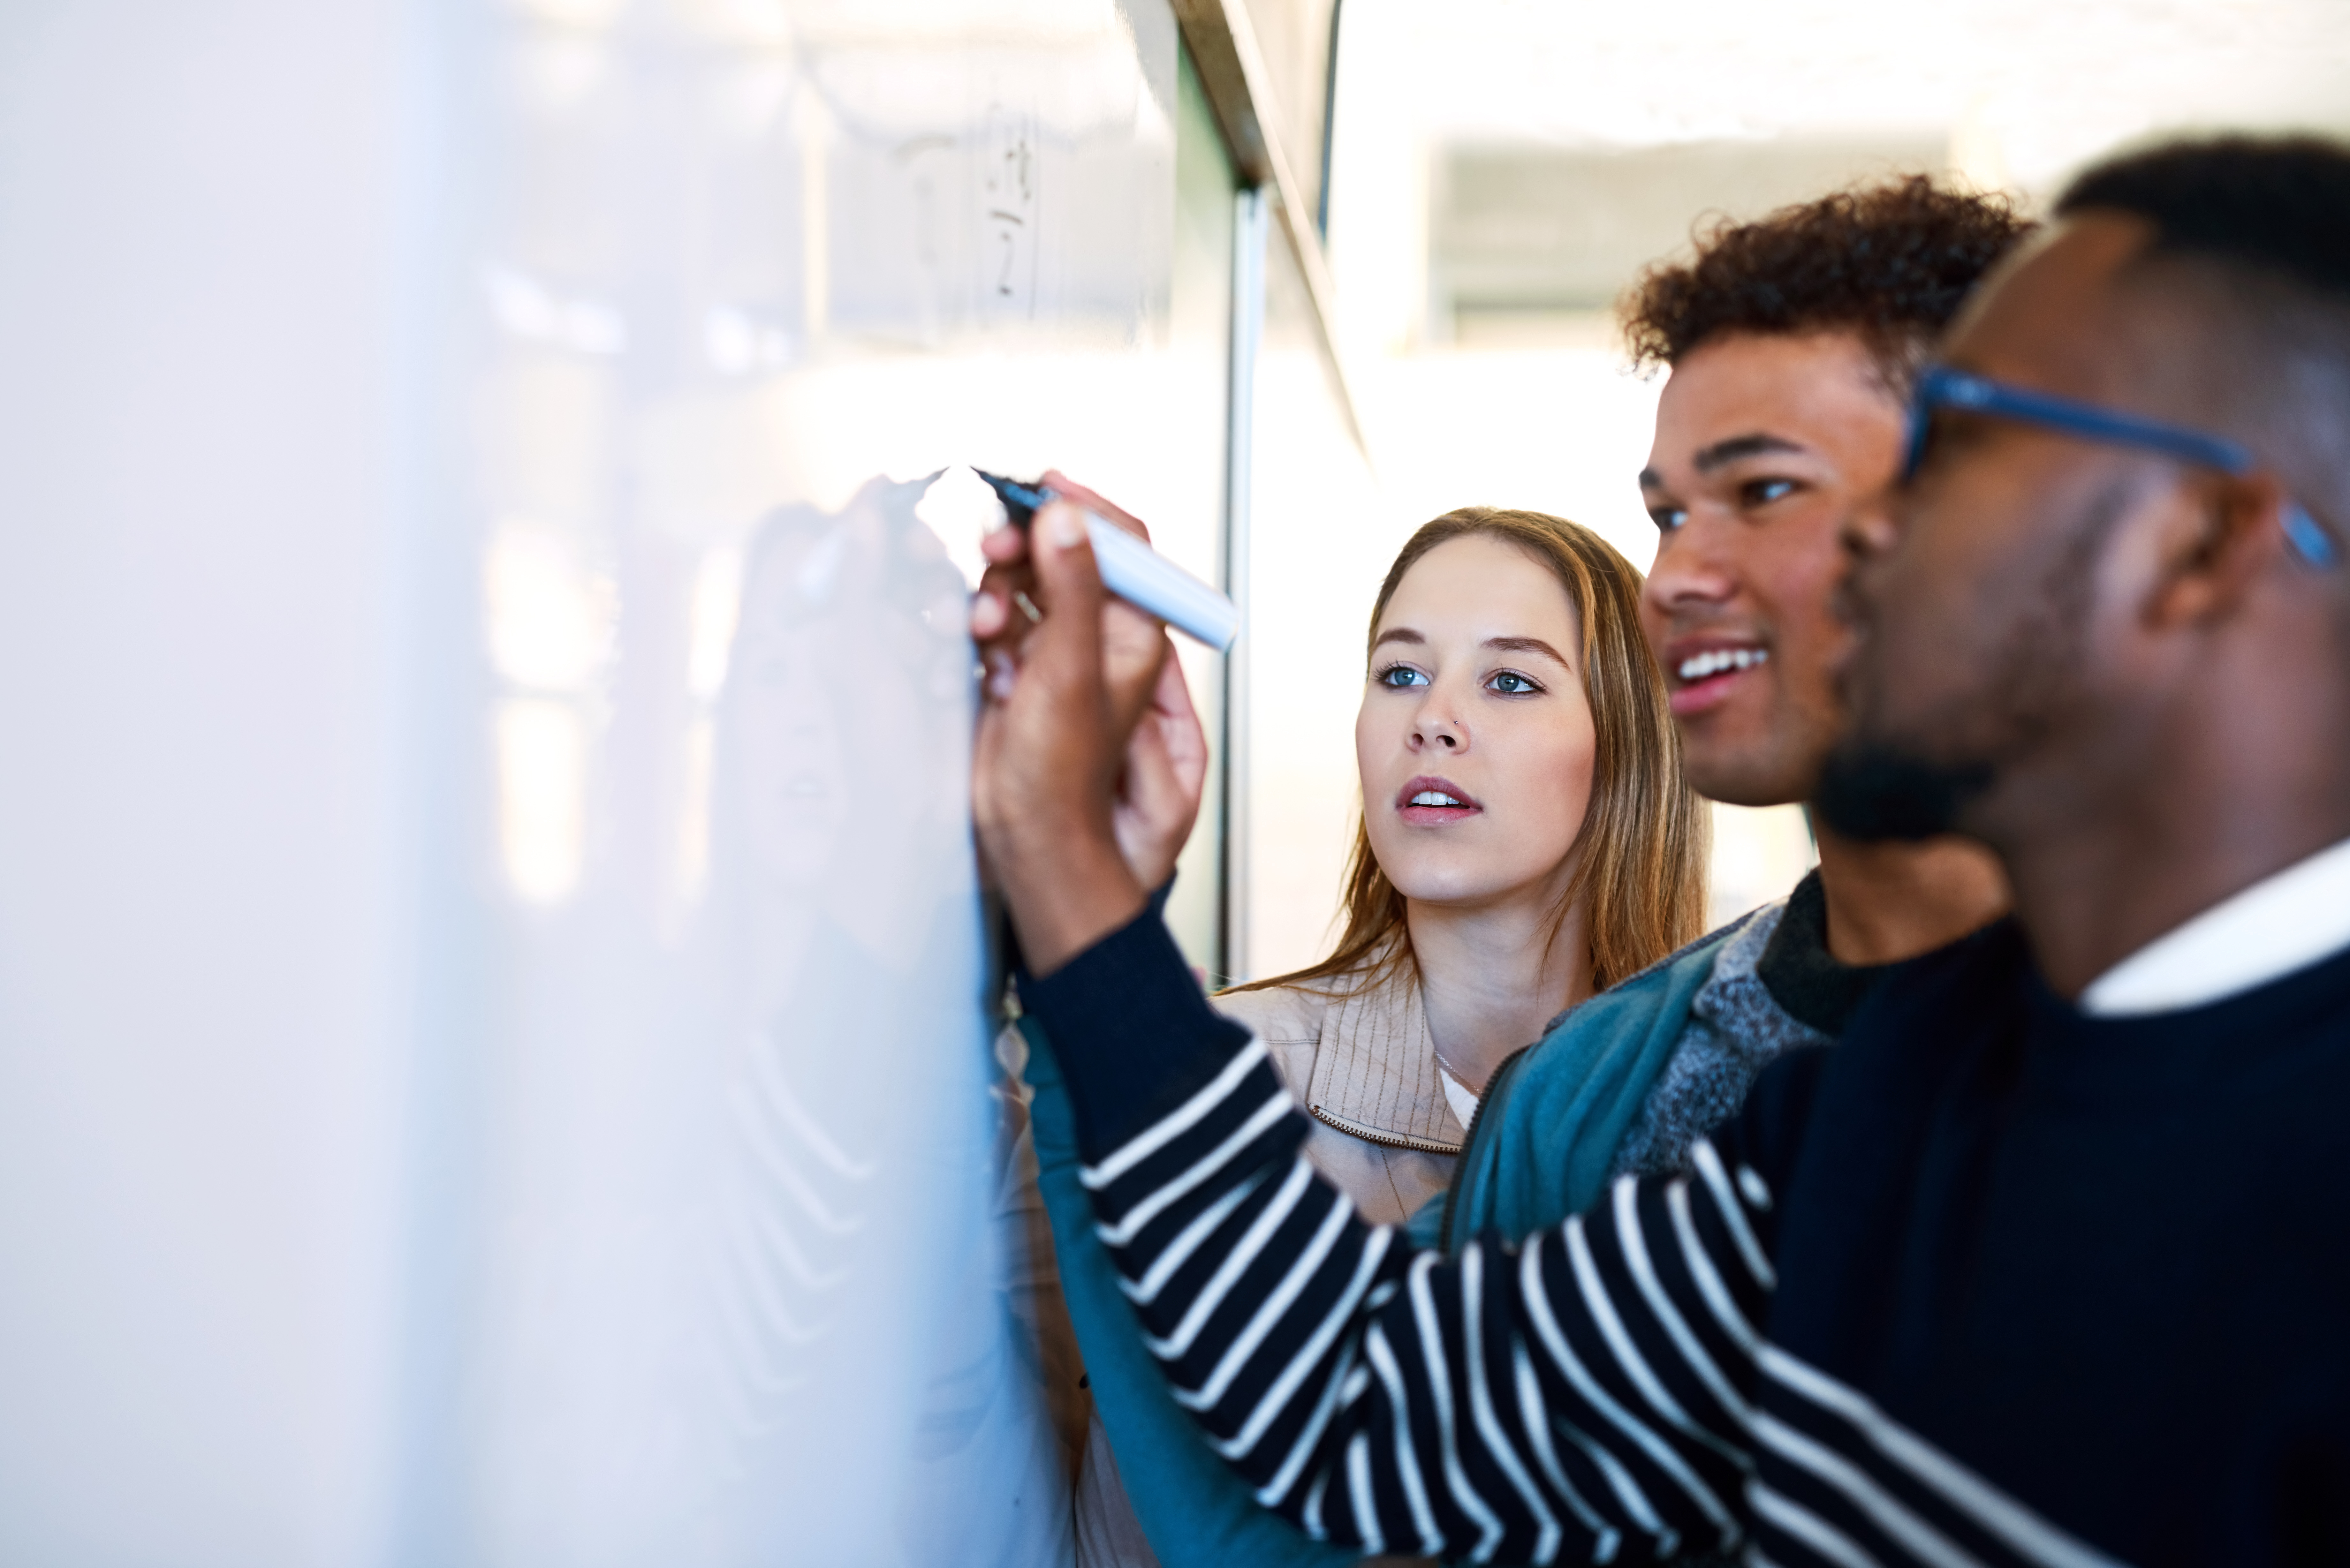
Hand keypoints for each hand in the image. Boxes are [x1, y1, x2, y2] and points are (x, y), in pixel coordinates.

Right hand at [972, 472, 1200, 891]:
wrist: (1023, 827)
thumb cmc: (1059, 768)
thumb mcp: (1068, 667)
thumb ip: (1072, 588)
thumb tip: (1068, 517)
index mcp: (1134, 633)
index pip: (1122, 543)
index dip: (1084, 508)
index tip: (1043, 485)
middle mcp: (1102, 636)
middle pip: (1065, 555)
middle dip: (1026, 551)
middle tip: (995, 550)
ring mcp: (1060, 651)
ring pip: (1026, 584)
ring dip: (998, 594)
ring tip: (985, 629)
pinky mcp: (1022, 668)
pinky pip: (1001, 620)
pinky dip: (986, 627)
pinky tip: (983, 655)